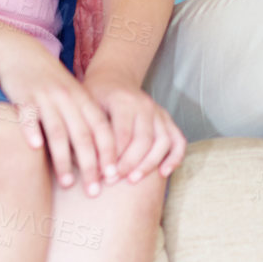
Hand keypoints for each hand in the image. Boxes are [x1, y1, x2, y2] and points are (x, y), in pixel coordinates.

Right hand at [0, 40, 119, 195]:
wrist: (24, 55)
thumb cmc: (52, 83)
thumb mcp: (74, 97)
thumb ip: (85, 121)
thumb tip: (99, 156)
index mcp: (83, 100)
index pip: (101, 129)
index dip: (109, 153)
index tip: (113, 177)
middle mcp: (68, 99)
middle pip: (83, 135)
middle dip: (91, 165)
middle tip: (94, 191)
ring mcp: (46, 98)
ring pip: (58, 131)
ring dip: (64, 158)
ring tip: (68, 183)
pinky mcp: (23, 98)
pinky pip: (29, 116)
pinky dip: (32, 130)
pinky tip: (35, 148)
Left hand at [84, 66, 185, 183]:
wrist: (114, 79)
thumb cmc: (96, 97)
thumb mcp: (86, 108)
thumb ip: (87, 132)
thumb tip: (84, 164)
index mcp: (123, 100)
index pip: (122, 134)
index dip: (112, 158)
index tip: (101, 176)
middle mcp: (145, 104)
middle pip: (143, 139)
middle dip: (129, 164)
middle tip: (112, 182)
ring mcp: (158, 111)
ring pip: (163, 140)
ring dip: (149, 163)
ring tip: (133, 180)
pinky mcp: (166, 120)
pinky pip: (177, 140)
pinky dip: (175, 157)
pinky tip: (163, 173)